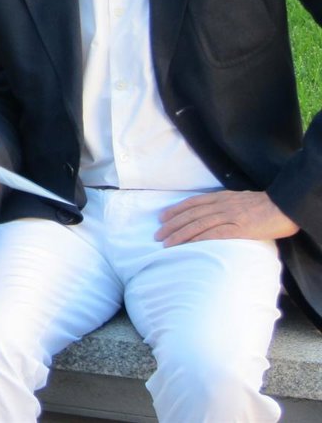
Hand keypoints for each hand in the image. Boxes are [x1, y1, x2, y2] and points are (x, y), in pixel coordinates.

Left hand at [156, 190, 299, 246]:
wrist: (284, 206)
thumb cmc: (264, 205)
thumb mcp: (239, 199)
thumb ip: (224, 203)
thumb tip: (212, 211)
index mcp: (220, 197)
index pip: (191, 203)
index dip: (174, 210)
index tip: (161, 218)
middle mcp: (221, 205)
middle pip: (190, 215)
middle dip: (172, 225)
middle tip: (158, 235)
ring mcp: (229, 216)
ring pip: (197, 225)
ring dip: (180, 235)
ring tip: (167, 244)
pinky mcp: (238, 228)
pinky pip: (214, 234)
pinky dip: (198, 239)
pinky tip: (188, 245)